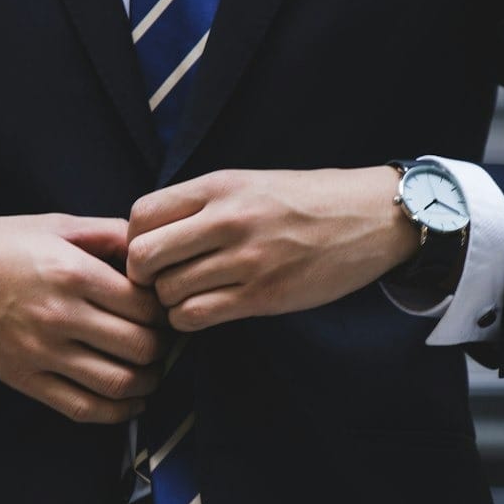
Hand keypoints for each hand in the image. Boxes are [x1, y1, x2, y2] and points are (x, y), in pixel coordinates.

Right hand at [0, 214, 169, 423]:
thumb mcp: (55, 225)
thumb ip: (108, 234)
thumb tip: (153, 246)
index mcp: (71, 272)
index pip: (145, 305)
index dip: (165, 309)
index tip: (165, 307)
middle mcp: (58, 315)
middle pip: (140, 346)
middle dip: (162, 346)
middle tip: (164, 339)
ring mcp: (40, 352)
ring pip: (118, 383)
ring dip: (148, 382)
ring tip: (152, 370)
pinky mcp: (24, 379)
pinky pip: (82, 408)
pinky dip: (117, 412)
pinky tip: (131, 401)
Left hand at [126, 168, 420, 331]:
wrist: (370, 217)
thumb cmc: (306, 200)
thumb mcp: (249, 183)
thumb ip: (201, 204)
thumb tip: (149, 234)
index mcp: (219, 186)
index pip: (141, 215)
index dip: (134, 239)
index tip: (151, 251)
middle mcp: (227, 220)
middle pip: (143, 257)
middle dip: (143, 276)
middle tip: (160, 281)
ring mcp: (246, 260)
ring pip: (168, 293)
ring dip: (169, 302)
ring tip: (188, 295)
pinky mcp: (263, 295)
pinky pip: (196, 316)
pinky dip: (189, 319)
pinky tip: (205, 310)